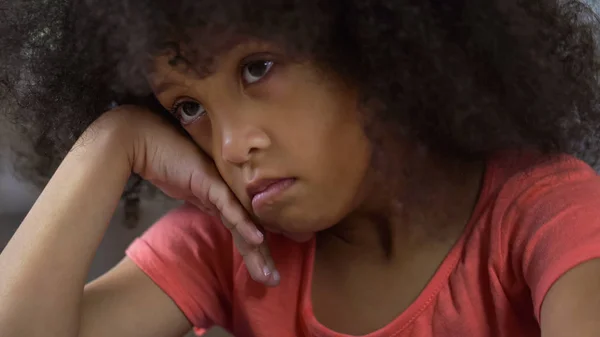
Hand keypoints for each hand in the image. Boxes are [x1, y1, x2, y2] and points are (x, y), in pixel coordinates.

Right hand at [98, 106, 279, 285]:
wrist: (143, 139)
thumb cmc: (163, 160)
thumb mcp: (188, 187)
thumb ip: (203, 199)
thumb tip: (212, 212)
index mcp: (223, 194)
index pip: (243, 226)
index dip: (253, 249)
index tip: (263, 271)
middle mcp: (227, 190)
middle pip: (248, 227)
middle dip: (260, 257)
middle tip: (272, 280)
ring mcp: (220, 185)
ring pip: (244, 222)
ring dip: (256, 251)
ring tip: (267, 274)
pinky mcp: (209, 181)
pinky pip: (229, 207)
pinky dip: (243, 224)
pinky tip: (258, 239)